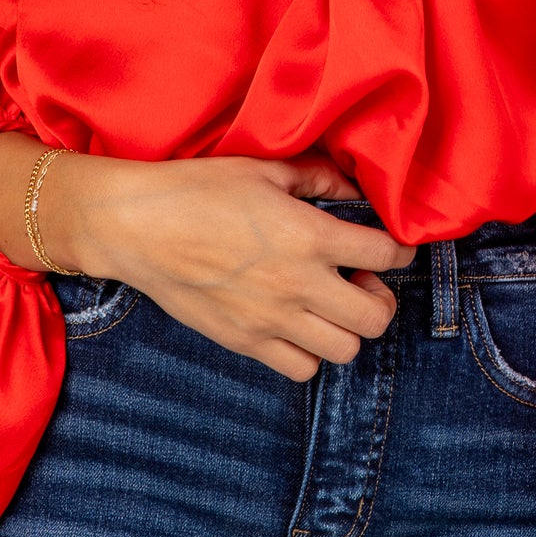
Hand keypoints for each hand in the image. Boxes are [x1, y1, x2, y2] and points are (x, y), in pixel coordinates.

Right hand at [0, 136, 415, 380]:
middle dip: (381, 298)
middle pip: (376, 317)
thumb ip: (316, 178)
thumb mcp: (263, 168)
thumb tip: (352, 187)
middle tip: (361, 280)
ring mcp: (271, 319)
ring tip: (328, 305)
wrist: (135, 227)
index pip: (385, 255)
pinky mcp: (245, 342)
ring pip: (345, 350)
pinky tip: (295, 324)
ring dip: (346, 328)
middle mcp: (298, 284)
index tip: (393, 247)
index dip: (400, 251)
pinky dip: (308, 352)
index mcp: (308, 234)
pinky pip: (301, 368)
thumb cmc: (197, 188)